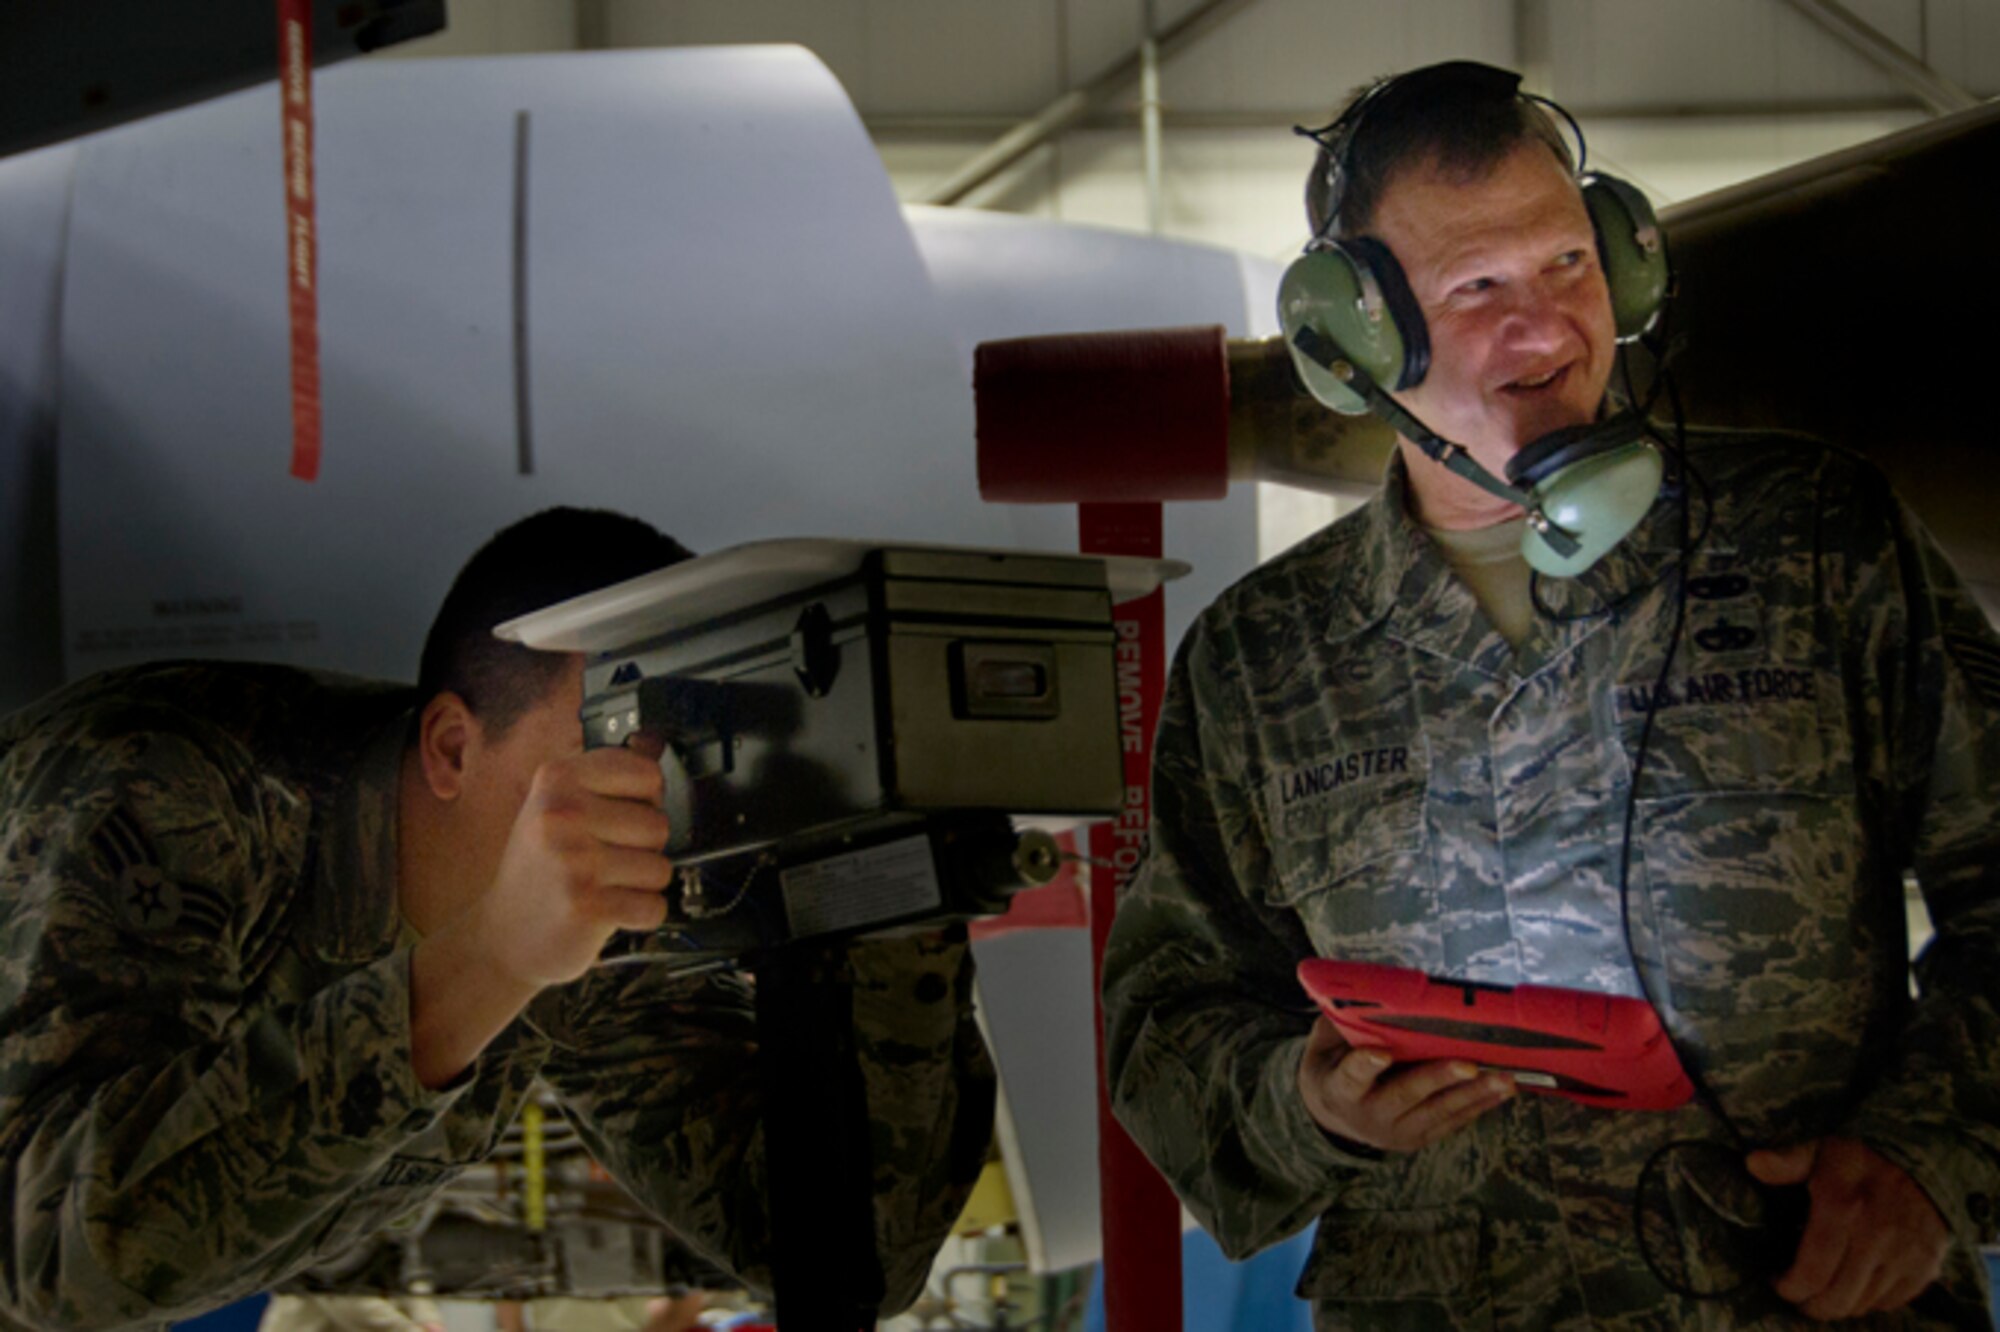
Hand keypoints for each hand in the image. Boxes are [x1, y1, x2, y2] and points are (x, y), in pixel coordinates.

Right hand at [470, 747, 676, 987]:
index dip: (645, 800)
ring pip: (660, 868)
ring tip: (603, 885)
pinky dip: (639, 915)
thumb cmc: (538, 868)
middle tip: (604, 860)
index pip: (647, 773)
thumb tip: (653, 741)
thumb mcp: (558, 808)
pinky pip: (654, 906)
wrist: (502, 937)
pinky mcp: (586, 906)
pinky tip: (607, 911)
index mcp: (556, 779)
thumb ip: (607, 777)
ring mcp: (573, 861)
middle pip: (659, 823)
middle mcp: (561, 814)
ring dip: (640, 885)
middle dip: (643, 849)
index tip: (619, 816)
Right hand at [1296, 1015, 1512, 1152]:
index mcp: (1340, 1090)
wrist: (1335, 1117)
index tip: (1381, 1053)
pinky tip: (1502, 1090)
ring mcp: (1398, 1131)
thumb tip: (1368, 990)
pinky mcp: (1420, 1137)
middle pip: (1406, 1095)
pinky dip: (1480, 1105)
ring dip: (1473, 1095)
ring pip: (1438, 1112)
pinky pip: (1453, 1121)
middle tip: (1468, 1065)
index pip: (1352, 1077)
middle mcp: (1370, 1116)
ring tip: (1503, 1078)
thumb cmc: (1333, 1068)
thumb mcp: (1323, 1047)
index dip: (1366, 1065)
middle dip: (1438, 1079)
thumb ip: (1342, 1024)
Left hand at [1746, 1136, 1948, 1318]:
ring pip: (1863, 1304)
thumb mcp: (1819, 1150)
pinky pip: (1890, 1302)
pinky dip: (1868, 1300)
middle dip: (1811, 1304)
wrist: (1924, 1161)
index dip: (1790, 1287)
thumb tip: (1753, 1163)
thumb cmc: (1860, 1158)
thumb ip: (1787, 1161)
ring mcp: (1905, 1255)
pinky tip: (1854, 1284)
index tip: (1778, 1281)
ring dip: (1838, 1303)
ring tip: (1823, 1289)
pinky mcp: (1926, 1267)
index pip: (1812, 1272)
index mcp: (1843, 1208)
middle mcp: (1877, 1236)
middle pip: (1837, 1297)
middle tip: (1798, 1293)